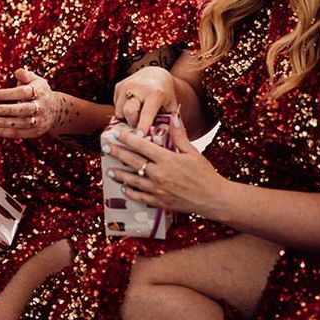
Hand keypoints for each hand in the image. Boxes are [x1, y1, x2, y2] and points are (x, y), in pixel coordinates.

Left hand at [0, 68, 57, 138]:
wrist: (56, 110)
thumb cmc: (39, 91)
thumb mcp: (36, 80)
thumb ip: (26, 76)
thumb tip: (18, 72)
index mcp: (40, 92)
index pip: (23, 92)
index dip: (7, 94)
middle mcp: (41, 107)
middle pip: (24, 110)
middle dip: (7, 110)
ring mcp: (39, 121)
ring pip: (21, 124)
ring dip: (3, 124)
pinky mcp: (36, 132)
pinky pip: (18, 133)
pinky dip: (3, 132)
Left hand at [103, 116, 227, 215]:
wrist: (214, 199)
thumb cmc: (205, 174)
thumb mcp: (193, 152)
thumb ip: (180, 136)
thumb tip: (173, 117)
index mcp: (167, 159)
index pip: (142, 145)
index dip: (127, 138)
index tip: (116, 133)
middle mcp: (159, 174)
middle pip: (132, 161)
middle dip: (117, 153)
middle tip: (105, 148)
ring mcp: (158, 189)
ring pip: (133, 180)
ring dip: (119, 174)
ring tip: (110, 170)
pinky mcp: (160, 202)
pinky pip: (140, 197)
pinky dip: (131, 192)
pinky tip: (124, 188)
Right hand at [113, 66, 178, 131]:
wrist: (155, 74)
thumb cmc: (165, 95)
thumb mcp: (172, 107)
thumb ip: (171, 123)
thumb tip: (171, 143)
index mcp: (155, 93)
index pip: (146, 113)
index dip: (142, 125)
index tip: (139, 137)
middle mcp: (138, 88)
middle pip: (128, 112)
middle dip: (132, 123)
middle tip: (139, 127)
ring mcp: (126, 86)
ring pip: (120, 111)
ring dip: (126, 119)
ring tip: (136, 118)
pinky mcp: (118, 86)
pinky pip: (116, 106)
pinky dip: (122, 112)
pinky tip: (132, 110)